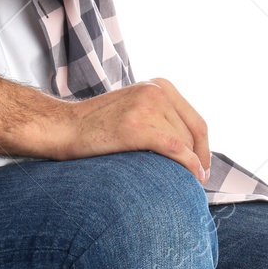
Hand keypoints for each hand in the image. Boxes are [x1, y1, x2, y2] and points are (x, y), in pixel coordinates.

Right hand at [40, 76, 212, 185]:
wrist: (63, 128)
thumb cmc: (96, 126)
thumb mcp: (133, 108)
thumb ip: (161, 117)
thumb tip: (194, 148)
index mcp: (157, 85)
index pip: (196, 121)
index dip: (204, 149)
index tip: (202, 168)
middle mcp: (155, 91)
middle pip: (192, 134)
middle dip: (196, 160)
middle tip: (194, 181)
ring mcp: (147, 107)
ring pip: (185, 144)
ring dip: (187, 166)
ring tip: (181, 183)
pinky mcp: (138, 127)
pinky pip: (177, 150)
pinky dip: (189, 166)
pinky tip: (192, 177)